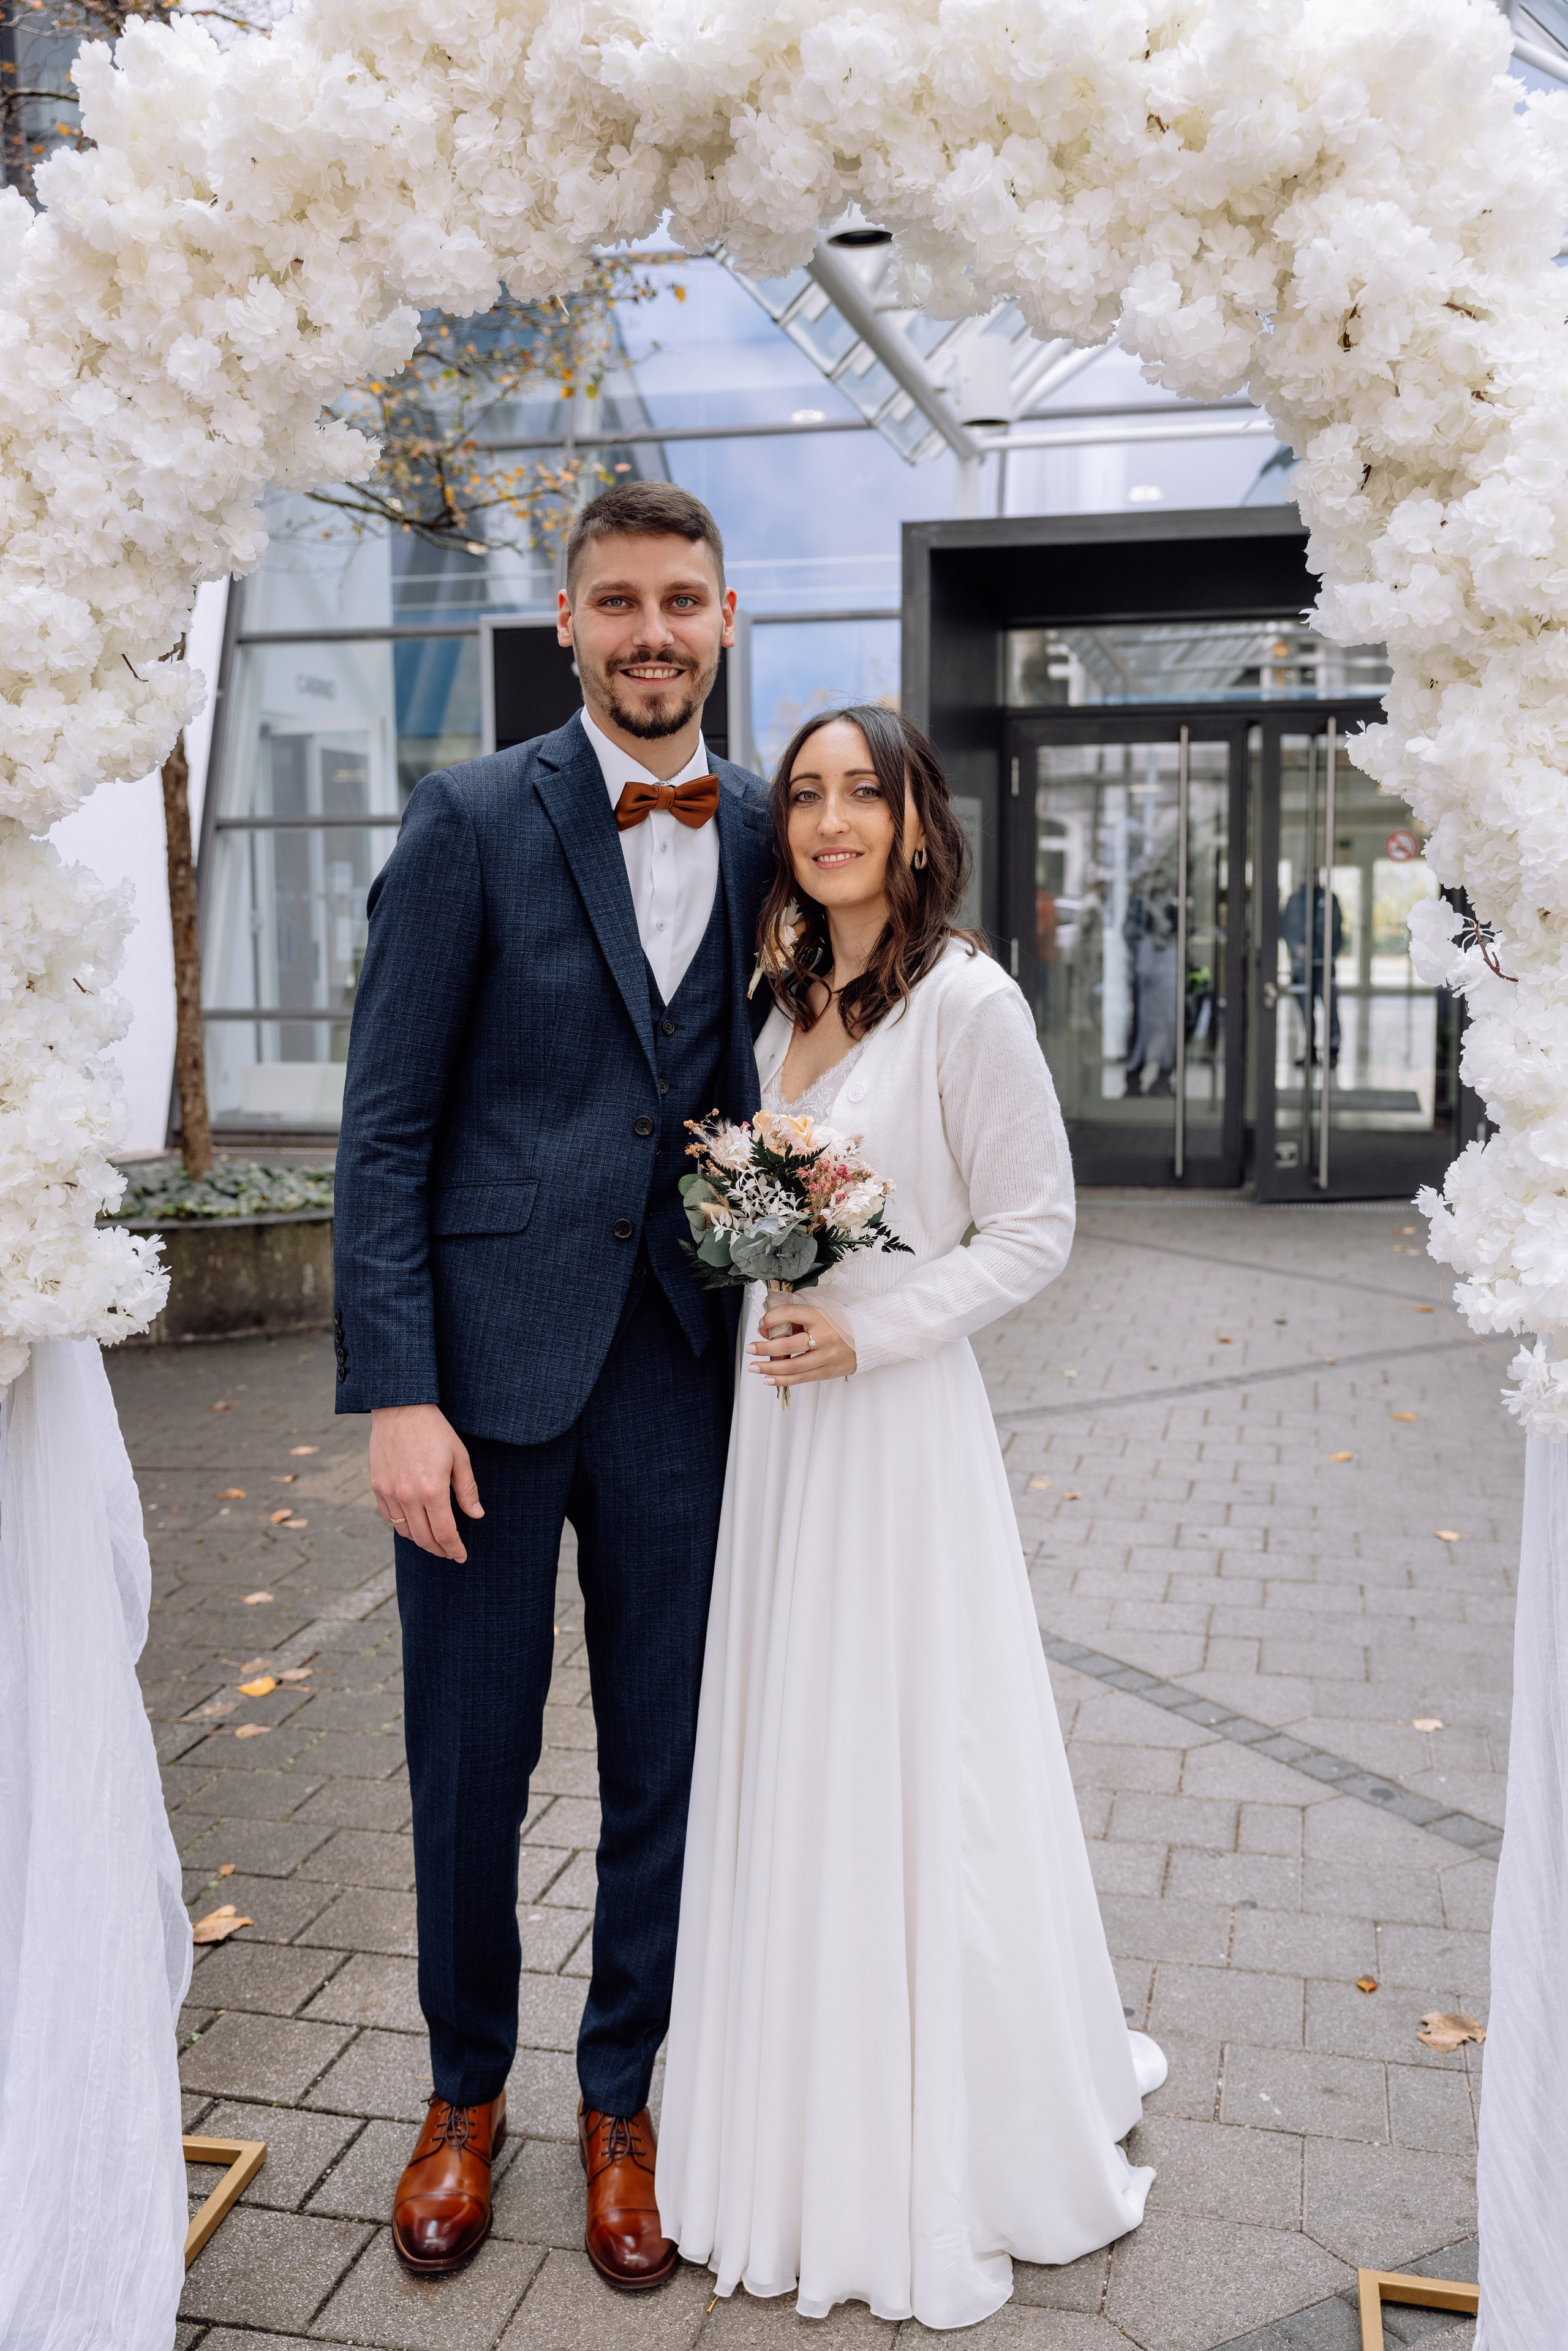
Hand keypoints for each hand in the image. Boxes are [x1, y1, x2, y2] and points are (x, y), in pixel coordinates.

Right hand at [369, 1404, 483, 1560]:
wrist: (400, 1409)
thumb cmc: (435, 1431)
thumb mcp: (459, 1457)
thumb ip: (467, 1490)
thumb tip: (476, 1515)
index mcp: (433, 1490)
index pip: (445, 1532)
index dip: (454, 1549)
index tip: (461, 1556)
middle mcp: (408, 1496)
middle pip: (424, 1538)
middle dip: (439, 1550)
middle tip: (450, 1552)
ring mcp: (390, 1493)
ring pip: (405, 1531)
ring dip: (421, 1541)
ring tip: (434, 1540)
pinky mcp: (377, 1487)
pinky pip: (389, 1517)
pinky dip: (403, 1526)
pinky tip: (414, 1524)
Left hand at [748, 1296, 856, 1387]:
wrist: (866, 1340)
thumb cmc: (838, 1325)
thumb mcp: (819, 1314)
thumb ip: (795, 1319)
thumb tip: (767, 1329)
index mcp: (819, 1316)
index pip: (790, 1313)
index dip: (771, 1318)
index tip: (762, 1324)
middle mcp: (823, 1336)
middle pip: (788, 1343)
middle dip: (764, 1347)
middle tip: (750, 1349)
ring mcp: (826, 1356)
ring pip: (793, 1365)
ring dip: (769, 1367)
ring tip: (753, 1367)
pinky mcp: (827, 1371)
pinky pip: (801, 1378)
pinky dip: (782, 1380)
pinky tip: (768, 1379)